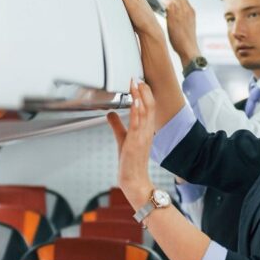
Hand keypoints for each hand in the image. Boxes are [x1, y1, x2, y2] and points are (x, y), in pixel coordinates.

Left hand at [106, 79, 156, 210]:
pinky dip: (136, 112)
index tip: (138, 82)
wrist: (134, 181)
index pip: (149, 107)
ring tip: (135, 84)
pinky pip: (137, 125)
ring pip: (145, 113)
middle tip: (136, 78)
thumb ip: (117, 125)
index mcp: (146, 130)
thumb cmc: (130, 162)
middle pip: (149, 106)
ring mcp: (142, 137)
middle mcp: (147, 131)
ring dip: (140, 97)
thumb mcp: (122, 139)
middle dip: (143, 91)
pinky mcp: (135, 143)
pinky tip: (134, 102)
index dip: (145, 94)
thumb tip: (110, 113)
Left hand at [163, 0, 200, 64]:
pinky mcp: (175, 16)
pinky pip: (167, 3)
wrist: (189, 49)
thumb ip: (181, 19)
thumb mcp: (187, 27)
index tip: (167, 1)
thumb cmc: (186, 42)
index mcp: (191, 11)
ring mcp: (182, 12)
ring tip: (159, 7)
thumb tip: (173, 17)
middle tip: (161, 4)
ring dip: (164, 0)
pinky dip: (162, 5)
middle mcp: (187, 9)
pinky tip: (158, 10)